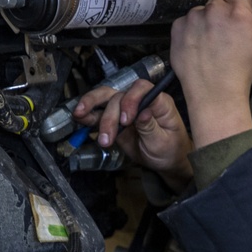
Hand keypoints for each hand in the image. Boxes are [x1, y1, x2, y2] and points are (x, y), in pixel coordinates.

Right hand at [74, 79, 193, 192]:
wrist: (167, 161)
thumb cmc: (171, 150)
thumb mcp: (163, 143)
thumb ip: (151, 128)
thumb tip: (143, 113)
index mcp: (159, 102)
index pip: (142, 89)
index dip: (131, 100)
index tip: (126, 120)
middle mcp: (141, 101)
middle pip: (120, 94)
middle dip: (109, 111)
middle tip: (107, 131)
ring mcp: (126, 109)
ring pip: (106, 99)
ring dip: (92, 107)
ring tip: (81, 117)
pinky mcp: (116, 119)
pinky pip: (99, 113)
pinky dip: (88, 114)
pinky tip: (80, 118)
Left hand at [170, 0, 251, 147]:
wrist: (215, 94)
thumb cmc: (241, 70)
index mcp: (237, 13)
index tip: (238, 2)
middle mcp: (213, 11)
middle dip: (224, 10)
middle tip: (227, 34)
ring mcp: (192, 19)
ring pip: (202, 10)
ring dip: (207, 20)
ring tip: (212, 44)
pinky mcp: (177, 29)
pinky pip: (187, 20)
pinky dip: (192, 30)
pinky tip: (200, 47)